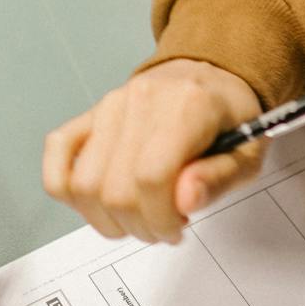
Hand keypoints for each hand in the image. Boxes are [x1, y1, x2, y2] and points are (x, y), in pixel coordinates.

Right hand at [41, 59, 265, 244]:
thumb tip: (183, 202)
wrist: (208, 76)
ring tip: (138, 218)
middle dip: (138, 227)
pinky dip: (68, 189)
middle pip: (115, 189)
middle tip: (162, 228)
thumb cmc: (229, 118)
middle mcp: (141, 101)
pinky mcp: (89, 114)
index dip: (160, 218)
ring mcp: (109, 106)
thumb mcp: (248, 153)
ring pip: (83, 184)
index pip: (152, 177)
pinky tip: (100, 203)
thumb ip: (218, 179)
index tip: (176, 229)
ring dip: (107, 219)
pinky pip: (57, 153)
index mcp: (188, 106)